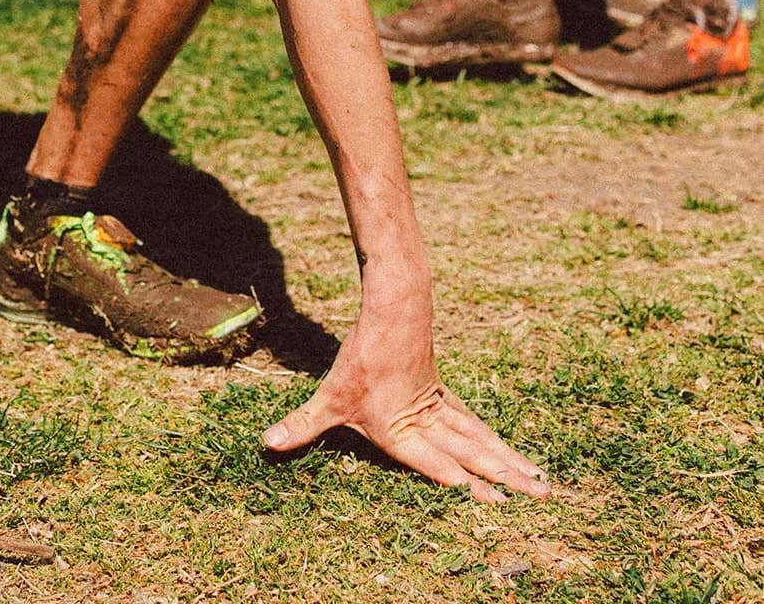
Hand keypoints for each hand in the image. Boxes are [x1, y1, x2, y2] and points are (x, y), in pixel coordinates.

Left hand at [263, 301, 547, 501]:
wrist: (394, 307)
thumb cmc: (363, 356)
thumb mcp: (330, 394)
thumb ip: (303, 425)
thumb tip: (266, 444)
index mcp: (403, 428)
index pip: (435, 461)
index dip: (462, 481)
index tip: (495, 501)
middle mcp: (428, 421)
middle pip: (472, 452)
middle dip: (505, 476)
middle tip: (541, 495)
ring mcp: (441, 406)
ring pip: (481, 438)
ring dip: (510, 461)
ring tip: (541, 482)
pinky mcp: (444, 393)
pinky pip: (475, 423)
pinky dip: (494, 441)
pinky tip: (509, 452)